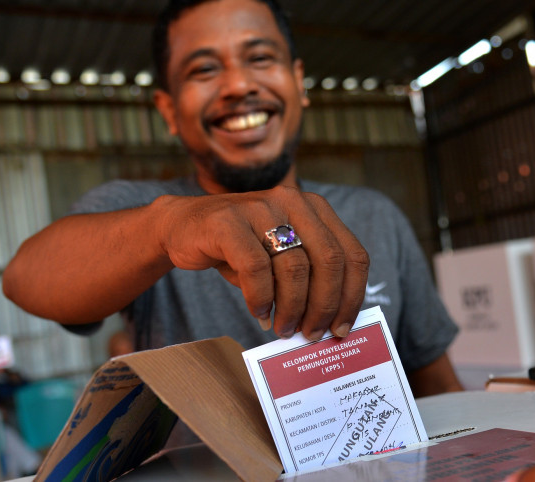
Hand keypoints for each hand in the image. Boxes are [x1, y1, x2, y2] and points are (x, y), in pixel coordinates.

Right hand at [154, 185, 369, 339]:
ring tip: (283, 329)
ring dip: (292, 308)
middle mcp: (293, 201)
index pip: (351, 254)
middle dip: (324, 306)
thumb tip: (330, 322)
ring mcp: (261, 207)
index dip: (352, 296)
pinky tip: (260, 312)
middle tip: (312, 334)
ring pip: (294, 267)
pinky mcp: (228, 221)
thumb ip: (307, 278)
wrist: (182, 227)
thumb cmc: (239, 249)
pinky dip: (261, 298)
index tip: (342, 328)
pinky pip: (256, 268)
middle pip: (329, 261)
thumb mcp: (280, 257)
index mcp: (315, 209)